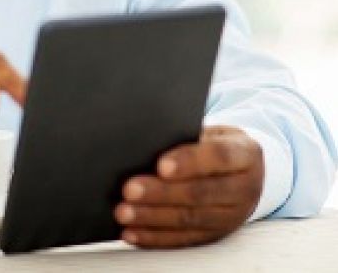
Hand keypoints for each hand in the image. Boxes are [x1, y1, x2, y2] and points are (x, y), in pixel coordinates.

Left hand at [114, 126, 263, 247]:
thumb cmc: (217, 143)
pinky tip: (132, 233)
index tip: (160, 166)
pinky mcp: (216, 235)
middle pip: (199, 193)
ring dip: (152, 218)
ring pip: (189, 220)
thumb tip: (147, 141)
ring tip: (124, 212)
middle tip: (129, 190)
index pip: (218, 157)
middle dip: (161, 193)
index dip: (189, 161)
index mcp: (245, 154)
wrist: (246, 170)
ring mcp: (232, 217)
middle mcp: (243, 188)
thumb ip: (186, 135)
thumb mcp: (212, 131)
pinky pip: (184, 240)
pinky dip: (155, 237)